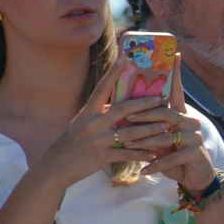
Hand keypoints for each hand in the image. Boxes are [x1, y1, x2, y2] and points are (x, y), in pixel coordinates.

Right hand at [36, 57, 172, 190]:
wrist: (57, 166)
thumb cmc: (73, 141)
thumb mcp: (83, 122)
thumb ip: (100, 112)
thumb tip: (120, 101)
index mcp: (88, 111)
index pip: (102, 87)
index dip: (114, 72)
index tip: (125, 58)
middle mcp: (93, 123)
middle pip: (124, 109)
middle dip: (145, 104)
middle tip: (161, 99)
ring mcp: (98, 140)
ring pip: (131, 134)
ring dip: (150, 130)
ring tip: (166, 126)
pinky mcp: (102, 156)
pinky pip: (127, 154)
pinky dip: (141, 154)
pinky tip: (154, 153)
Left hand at [136, 57, 217, 189]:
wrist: (194, 176)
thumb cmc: (173, 153)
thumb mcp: (162, 136)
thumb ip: (151, 123)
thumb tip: (126, 108)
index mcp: (181, 113)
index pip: (177, 90)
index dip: (176, 73)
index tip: (175, 54)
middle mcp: (190, 121)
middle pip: (166, 114)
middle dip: (144, 116)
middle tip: (126, 118)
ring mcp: (195, 137)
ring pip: (166, 136)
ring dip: (145, 142)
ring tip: (127, 146)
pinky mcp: (195, 154)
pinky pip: (172, 157)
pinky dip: (155, 164)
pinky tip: (143, 169)